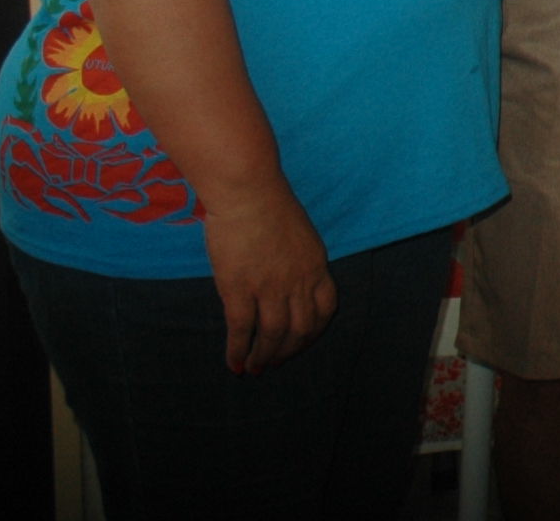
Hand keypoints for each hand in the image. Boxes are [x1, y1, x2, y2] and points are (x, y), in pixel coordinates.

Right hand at [204, 183, 336, 373]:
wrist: (247, 191)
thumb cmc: (269, 205)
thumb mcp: (298, 234)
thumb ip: (297, 260)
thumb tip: (288, 281)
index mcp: (316, 265)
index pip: (325, 309)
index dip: (313, 332)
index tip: (301, 342)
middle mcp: (298, 281)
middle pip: (300, 329)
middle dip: (288, 352)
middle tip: (274, 364)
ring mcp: (269, 287)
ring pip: (272, 336)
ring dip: (263, 358)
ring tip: (254, 369)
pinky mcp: (239, 289)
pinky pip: (241, 331)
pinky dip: (238, 352)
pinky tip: (233, 364)